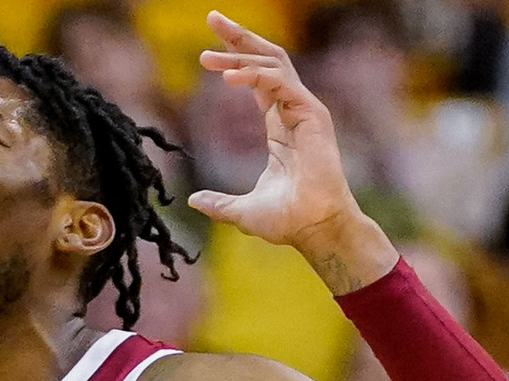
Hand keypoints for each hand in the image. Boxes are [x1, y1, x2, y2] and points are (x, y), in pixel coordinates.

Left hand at [188, 12, 396, 292]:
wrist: (314, 230)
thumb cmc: (288, 221)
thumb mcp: (240, 210)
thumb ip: (218, 202)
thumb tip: (194, 200)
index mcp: (280, 124)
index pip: (257, 77)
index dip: (235, 55)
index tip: (207, 46)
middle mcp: (293, 110)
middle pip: (267, 58)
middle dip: (239, 36)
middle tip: (212, 17)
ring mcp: (305, 111)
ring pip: (274, 63)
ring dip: (240, 53)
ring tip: (205, 57)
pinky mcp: (313, 115)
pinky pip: (282, 83)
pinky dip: (255, 75)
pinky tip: (228, 77)